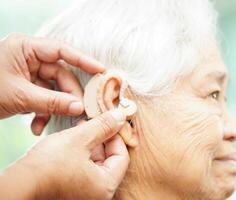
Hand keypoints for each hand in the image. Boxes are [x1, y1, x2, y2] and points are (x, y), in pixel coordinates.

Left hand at [0, 33, 104, 134]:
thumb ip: (52, 101)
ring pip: (53, 89)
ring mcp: (28, 72)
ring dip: (53, 108)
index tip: (101, 70)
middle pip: (60, 74)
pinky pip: (43, 97)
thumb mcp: (20, 97)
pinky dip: (42, 113)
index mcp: (25, 48)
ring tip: (48, 124)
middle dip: (67, 95)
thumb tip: (80, 108)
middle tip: (78, 112)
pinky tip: (36, 127)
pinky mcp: (26, 86)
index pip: (61, 51)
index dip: (83, 60)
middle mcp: (29, 57)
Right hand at [0, 109, 128, 199]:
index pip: (122, 157)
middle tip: (93, 123)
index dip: (116, 136)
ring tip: (81, 129)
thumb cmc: (49, 164)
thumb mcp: (80, 139)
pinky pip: (87, 170)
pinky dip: (84, 155)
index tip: (108, 123)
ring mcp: (87, 194)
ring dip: (92, 145)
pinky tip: (75, 142)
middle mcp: (99, 194)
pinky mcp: (75, 191)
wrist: (21, 182)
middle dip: (102, 139)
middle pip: (111, 160)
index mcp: (105, 186)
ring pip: (98, 164)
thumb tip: (121, 116)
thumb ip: (103, 127)